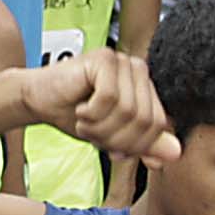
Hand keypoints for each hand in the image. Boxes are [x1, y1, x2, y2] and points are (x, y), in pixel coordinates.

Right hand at [24, 51, 181, 163]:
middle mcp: (138, 70)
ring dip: (101, 128)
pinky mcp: (104, 59)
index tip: (113, 149)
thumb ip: (145, 144)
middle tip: (94, 135)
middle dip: (116, 138)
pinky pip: (109, 99)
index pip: (159, 124)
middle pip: (145, 119)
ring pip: (127, 111)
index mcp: (146, 87)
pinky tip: (80, 109)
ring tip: (85, 122)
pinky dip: (91, 114)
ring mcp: (122, 61)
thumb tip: (176, 154)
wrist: (39, 100)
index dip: (136, 145)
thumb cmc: (75, 115)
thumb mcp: (115, 137)